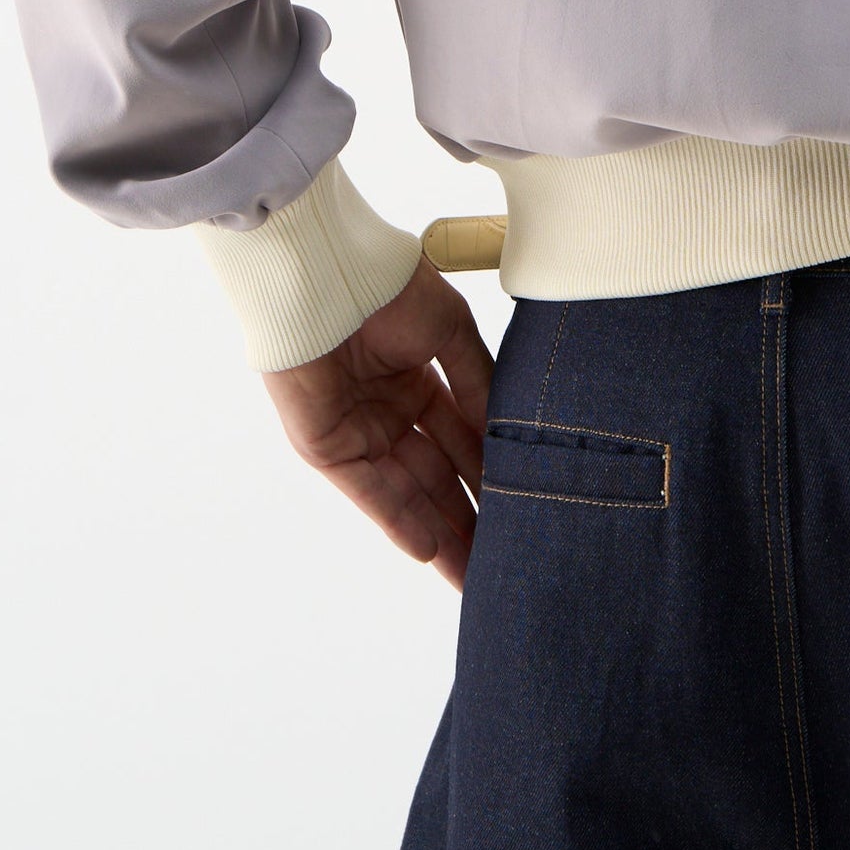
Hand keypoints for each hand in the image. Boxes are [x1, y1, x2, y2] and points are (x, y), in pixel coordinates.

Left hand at [262, 253, 493, 589]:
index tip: (523, 506)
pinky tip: (431, 551)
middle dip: (469, 517)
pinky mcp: (328, 449)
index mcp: (419, 379)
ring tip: (474, 575)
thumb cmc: (389, 287)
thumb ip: (478, 384)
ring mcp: (359, 433)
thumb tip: (507, 436)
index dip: (490, 473)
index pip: (462, 439)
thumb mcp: (451, 331)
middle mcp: (390, 412)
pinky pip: (370, 493)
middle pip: (437, 476)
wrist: (326, 274)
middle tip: (504, 559)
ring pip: (408, 493)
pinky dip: (400, 521)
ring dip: (440, 533)